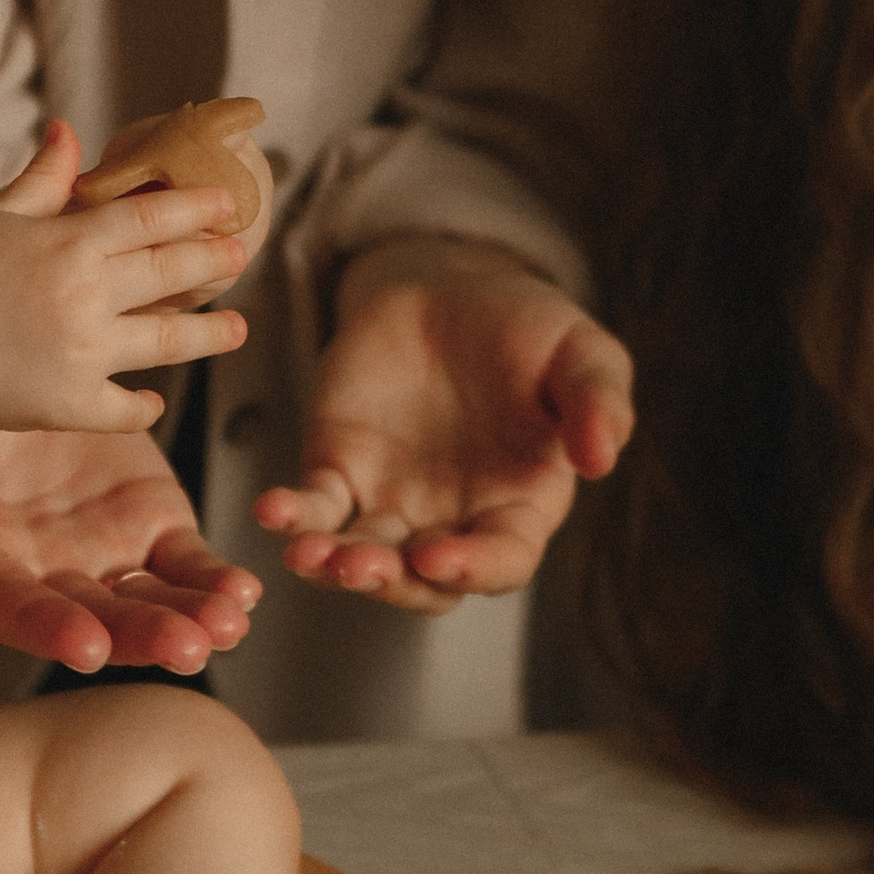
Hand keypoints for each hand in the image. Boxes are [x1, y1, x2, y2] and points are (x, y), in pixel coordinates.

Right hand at [0, 122, 248, 434]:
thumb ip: (44, 177)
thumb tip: (70, 129)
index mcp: (70, 243)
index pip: (150, 219)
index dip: (195, 208)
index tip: (227, 203)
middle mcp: (86, 295)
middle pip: (171, 273)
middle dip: (213, 262)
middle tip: (242, 256)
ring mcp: (83, 352)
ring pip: (166, 342)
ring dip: (210, 335)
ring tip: (239, 329)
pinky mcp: (71, 403)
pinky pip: (125, 407)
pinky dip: (143, 405)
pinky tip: (155, 399)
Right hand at [0, 423, 262, 674]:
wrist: (16, 368)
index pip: (8, 605)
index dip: (44, 627)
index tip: (85, 646)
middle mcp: (42, 574)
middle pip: (91, 618)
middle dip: (139, 635)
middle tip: (186, 647)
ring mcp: (101, 558)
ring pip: (148, 600)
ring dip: (190, 618)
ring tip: (228, 625)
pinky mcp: (151, 529)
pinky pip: (187, 564)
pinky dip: (215, 581)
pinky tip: (243, 595)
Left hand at [254, 237, 633, 613]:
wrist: (452, 291)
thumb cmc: (530, 331)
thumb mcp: (581, 354)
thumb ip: (598, 404)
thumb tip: (601, 460)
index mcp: (519, 507)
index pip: (501, 560)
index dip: (472, 568)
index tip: (438, 557)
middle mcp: (453, 522)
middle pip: (422, 580)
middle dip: (390, 581)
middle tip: (359, 567)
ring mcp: (392, 504)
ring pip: (361, 557)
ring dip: (333, 564)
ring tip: (309, 554)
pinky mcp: (340, 472)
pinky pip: (314, 507)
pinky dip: (292, 515)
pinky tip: (272, 509)